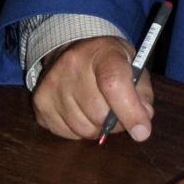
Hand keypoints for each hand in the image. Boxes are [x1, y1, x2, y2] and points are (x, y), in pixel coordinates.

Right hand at [32, 35, 153, 140]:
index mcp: (102, 52)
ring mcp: (52, 85)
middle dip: (117, 122)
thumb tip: (143, 120)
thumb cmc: (109, 60)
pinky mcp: (40, 103)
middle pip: (100, 113)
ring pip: (84, 129)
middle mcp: (72, 66)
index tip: (142, 131)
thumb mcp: (133, 65)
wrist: (72, 49)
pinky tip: (83, 112)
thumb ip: (142, 92)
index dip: (130, 111)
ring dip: (98, 128)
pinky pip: (67, 134)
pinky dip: (80, 131)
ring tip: (101, 110)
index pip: (114, 84)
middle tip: (120, 113)